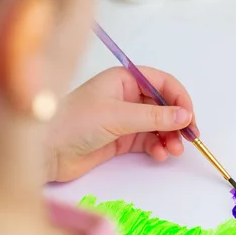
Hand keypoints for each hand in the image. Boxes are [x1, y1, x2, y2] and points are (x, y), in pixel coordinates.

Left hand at [45, 66, 198, 181]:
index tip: (189, 117)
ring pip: (159, 126)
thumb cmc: (72, 123)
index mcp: (123, 79)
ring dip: (170, 138)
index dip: (180, 99)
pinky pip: (149, 141)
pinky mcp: (122, 139)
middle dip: (177, 122)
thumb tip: (185, 116)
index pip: (162, 83)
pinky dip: (158, 147)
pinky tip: (160, 154)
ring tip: (173, 150)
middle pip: (164, 106)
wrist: (46, 152)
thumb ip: (155, 117)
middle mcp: (126, 96)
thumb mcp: (118, 116)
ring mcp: (125, 119)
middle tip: (188, 138)